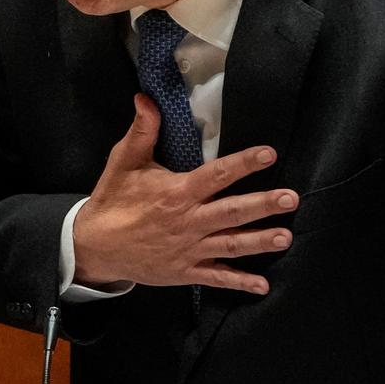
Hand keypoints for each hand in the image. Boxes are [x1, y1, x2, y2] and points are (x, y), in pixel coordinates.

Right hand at [72, 94, 296, 292]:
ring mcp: (189, 250)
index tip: (268, 154)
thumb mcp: (123, 163)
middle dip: (262, 205)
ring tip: (285, 236)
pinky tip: (262, 286)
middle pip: (231, 212)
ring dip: (259, 241)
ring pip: (230, 245)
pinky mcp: (186, 272)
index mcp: (176, 193)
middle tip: (290, 198)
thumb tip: (146, 98)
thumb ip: (141, 131)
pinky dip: (239, 283)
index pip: (216, 175)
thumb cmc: (113, 201)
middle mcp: (187, 222)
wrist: (94, 247)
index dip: (243, 163)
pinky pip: (216, 277)